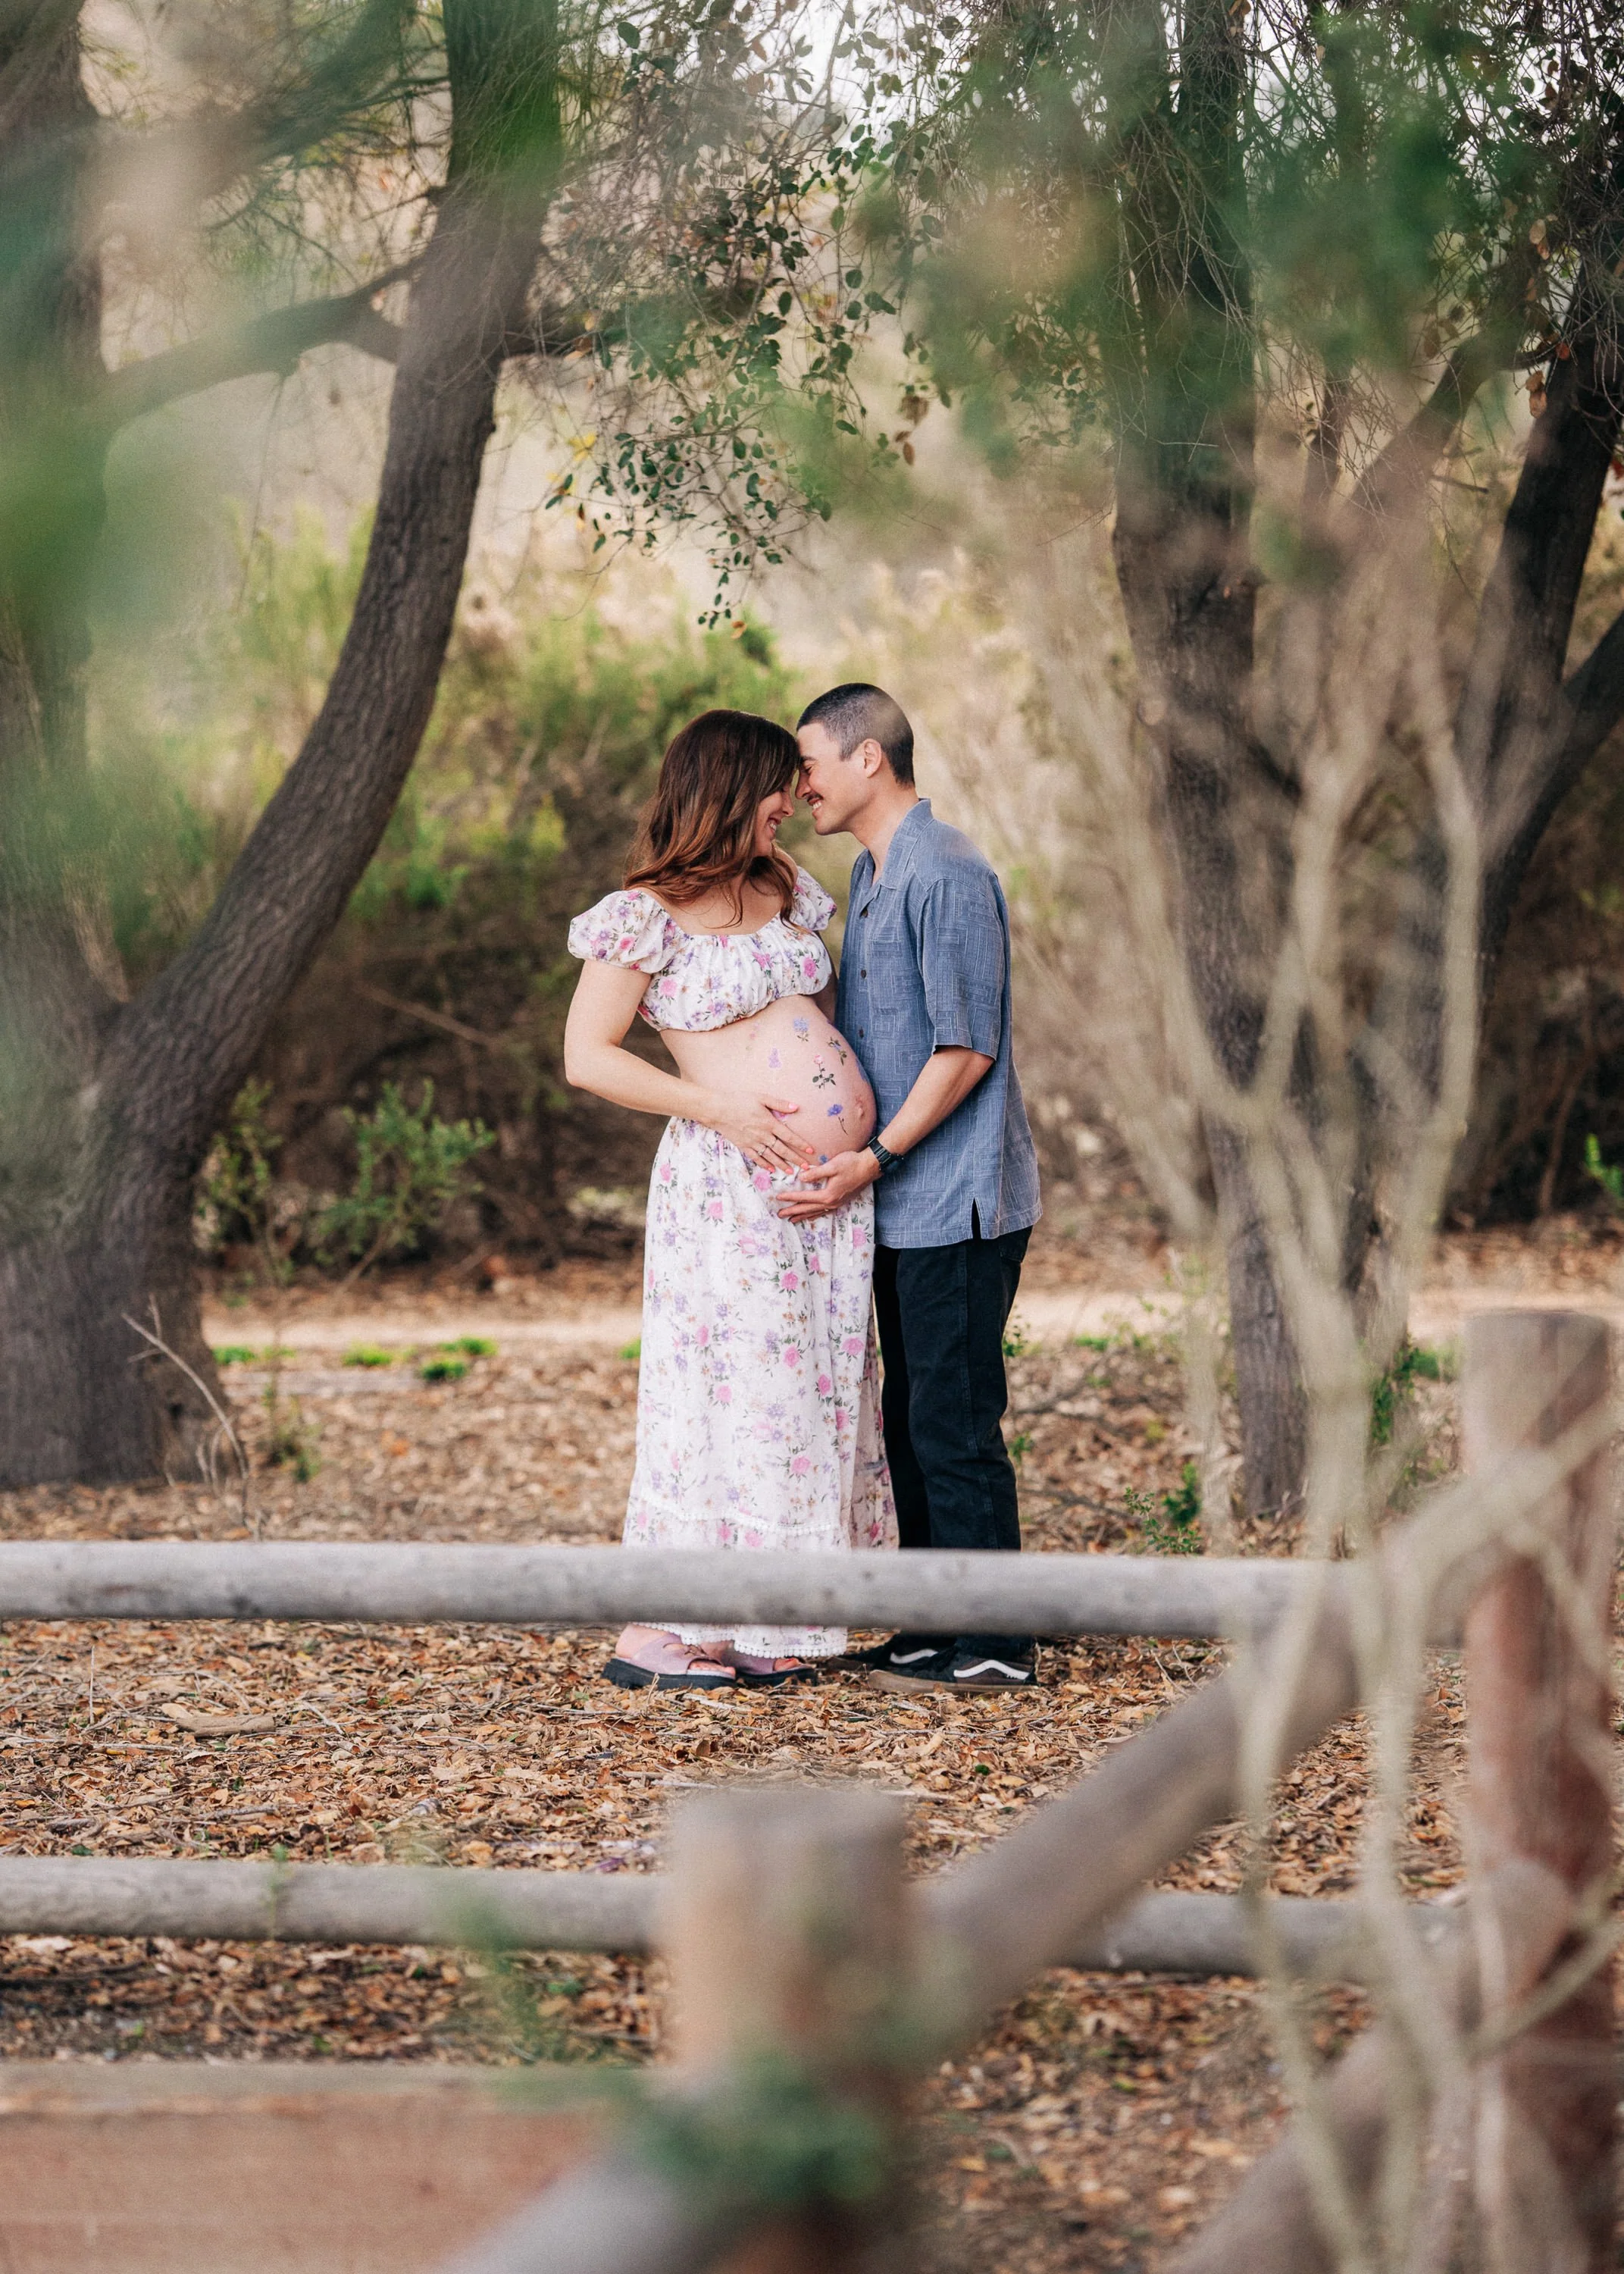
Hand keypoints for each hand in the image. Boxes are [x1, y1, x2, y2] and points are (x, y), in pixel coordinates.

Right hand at [701, 1090, 816, 1173]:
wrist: (717, 1110)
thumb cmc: (739, 1100)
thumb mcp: (761, 1098)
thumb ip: (779, 1104)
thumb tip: (796, 1107)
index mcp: (769, 1123)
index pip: (789, 1136)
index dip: (801, 1144)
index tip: (811, 1151)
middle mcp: (763, 1136)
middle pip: (782, 1150)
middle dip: (795, 1159)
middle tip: (805, 1167)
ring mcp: (753, 1143)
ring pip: (770, 1156)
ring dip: (781, 1165)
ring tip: (791, 1172)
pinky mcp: (743, 1146)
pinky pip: (756, 1158)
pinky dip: (764, 1164)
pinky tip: (770, 1169)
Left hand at [774, 1146, 880, 1219]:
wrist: (870, 1167)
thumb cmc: (852, 1163)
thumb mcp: (832, 1166)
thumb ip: (816, 1173)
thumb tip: (801, 1178)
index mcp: (828, 1195)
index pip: (804, 1197)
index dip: (790, 1197)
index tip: (778, 1197)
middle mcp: (831, 1203)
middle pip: (808, 1209)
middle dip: (793, 1211)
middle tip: (779, 1215)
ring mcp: (837, 1203)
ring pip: (816, 1212)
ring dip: (803, 1216)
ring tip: (791, 1220)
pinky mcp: (841, 1201)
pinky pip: (825, 1212)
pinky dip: (816, 1215)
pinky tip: (812, 1216)